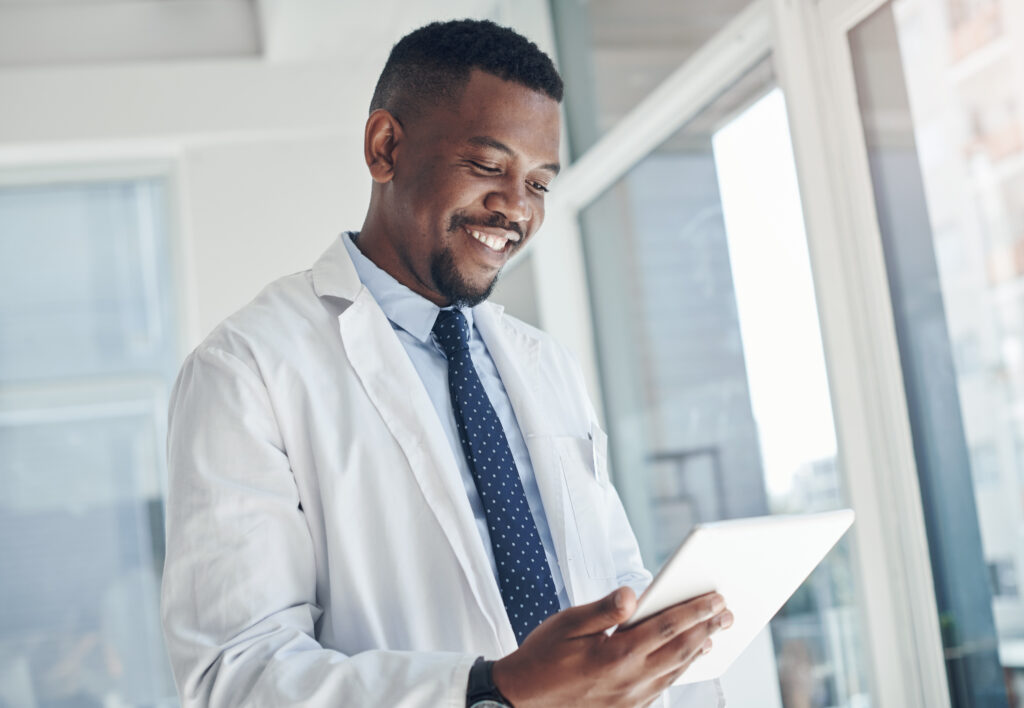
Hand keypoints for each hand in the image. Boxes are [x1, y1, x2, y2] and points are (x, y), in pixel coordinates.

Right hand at [491, 587, 732, 707]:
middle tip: (727, 612)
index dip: (695, 611)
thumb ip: (604, 609)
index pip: (668, 627)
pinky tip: (684, 660)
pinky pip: (662, 687)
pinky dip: (678, 670)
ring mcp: (630, 698)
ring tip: (714, 633)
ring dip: (698, 650)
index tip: (716, 598)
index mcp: (617, 654)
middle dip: (706, 628)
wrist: (523, 700)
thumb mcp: (568, 623)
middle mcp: (630, 679)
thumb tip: (634, 594)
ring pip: (675, 671)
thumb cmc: (542, 656)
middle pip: (681, 650)